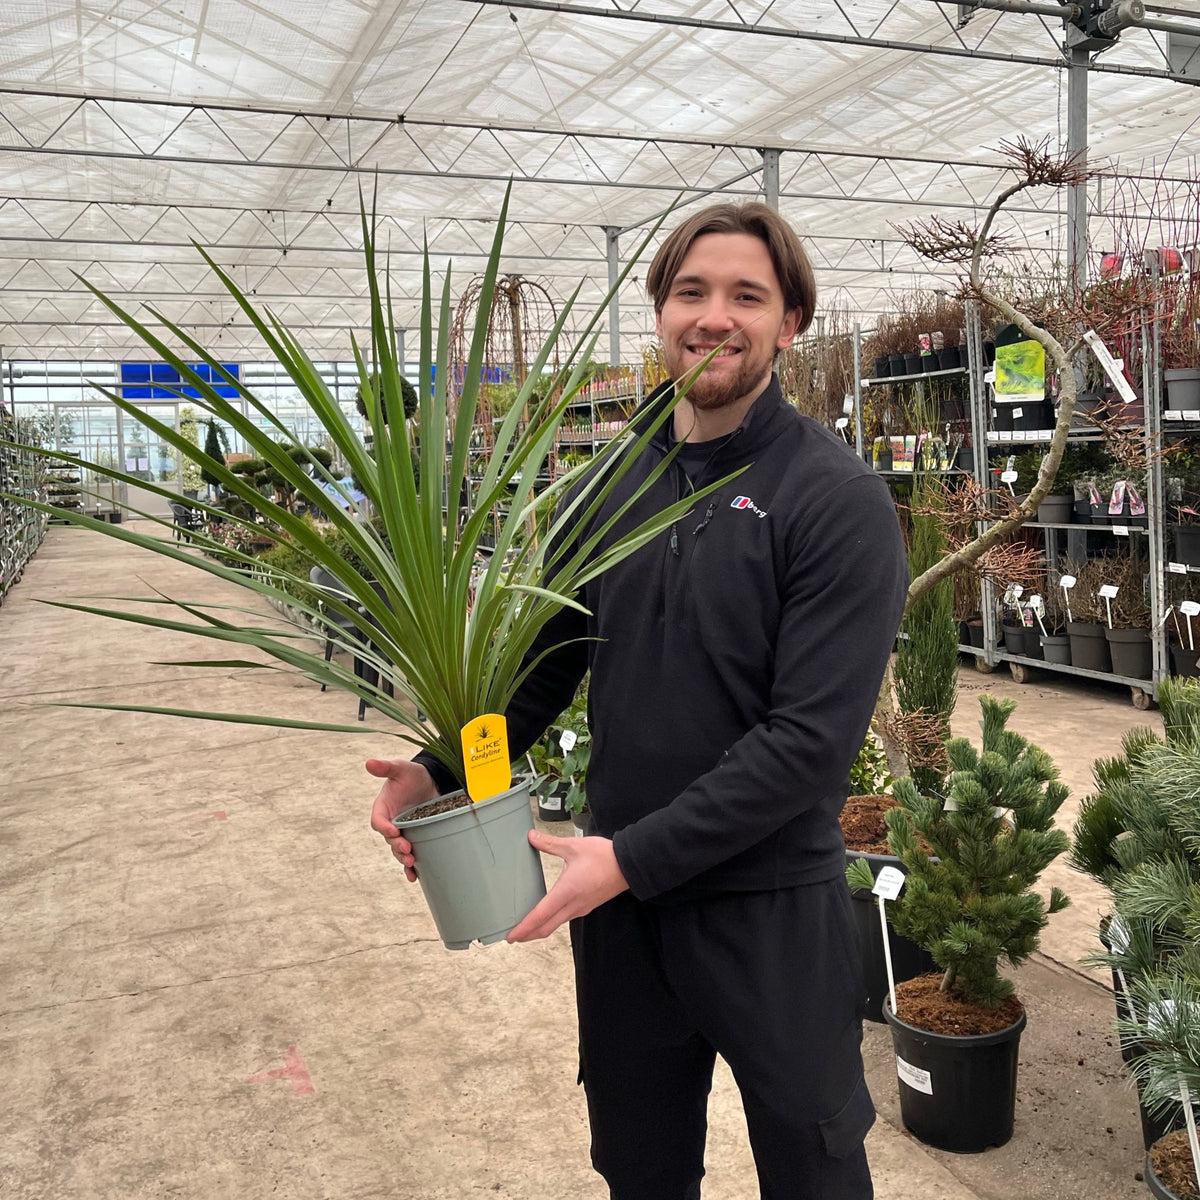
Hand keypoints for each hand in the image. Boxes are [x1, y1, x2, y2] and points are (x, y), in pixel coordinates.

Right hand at [367, 758, 438, 881]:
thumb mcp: (400, 768)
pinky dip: (411, 867)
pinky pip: (409, 854)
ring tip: (411, 861)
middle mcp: (391, 822)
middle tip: (407, 849)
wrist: (430, 781)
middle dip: (397, 846)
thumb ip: (386, 768)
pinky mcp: (415, 837)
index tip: (393, 830)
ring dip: (403, 858)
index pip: (378, 821)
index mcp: (383, 808)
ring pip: (398, 850)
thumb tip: (369, 762)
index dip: (383, 827)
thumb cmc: (412, 774)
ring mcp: (403, 831)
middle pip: (389, 839)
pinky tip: (414, 876)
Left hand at [507, 830, 628, 942]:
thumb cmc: (604, 856)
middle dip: (527, 935)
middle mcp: (573, 905)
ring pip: (555, 925)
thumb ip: (550, 843)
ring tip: (526, 926)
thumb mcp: (574, 846)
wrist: (629, 865)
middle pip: (546, 928)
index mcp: (567, 891)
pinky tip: (547, 914)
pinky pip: (564, 919)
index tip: (511, 935)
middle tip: (512, 936)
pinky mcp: (586, 907)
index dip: (524, 927)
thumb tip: (531, 837)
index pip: (541, 915)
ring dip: (539, 929)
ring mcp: (581, 908)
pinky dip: (551, 922)